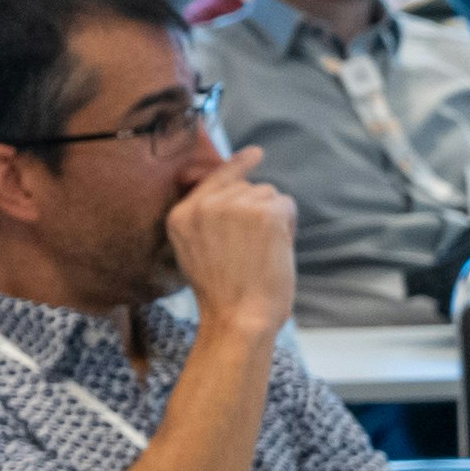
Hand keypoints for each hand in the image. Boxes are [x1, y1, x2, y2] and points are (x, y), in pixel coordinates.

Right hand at [166, 149, 298, 335]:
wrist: (238, 317)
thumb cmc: (222, 293)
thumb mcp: (194, 250)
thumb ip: (206, 218)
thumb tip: (240, 187)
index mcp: (181, 214)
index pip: (213, 178)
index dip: (237, 165)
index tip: (256, 153)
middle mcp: (205, 204)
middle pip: (246, 186)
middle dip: (257, 211)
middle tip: (251, 249)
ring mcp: (235, 206)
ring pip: (268, 194)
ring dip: (273, 219)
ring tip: (261, 253)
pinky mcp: (265, 212)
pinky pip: (285, 204)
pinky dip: (288, 226)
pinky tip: (275, 249)